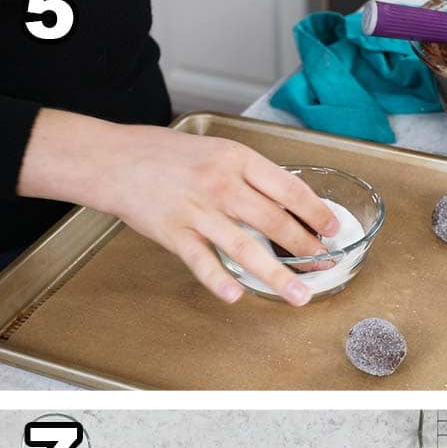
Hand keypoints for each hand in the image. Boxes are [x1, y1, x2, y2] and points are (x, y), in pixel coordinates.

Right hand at [17, 109, 338, 306]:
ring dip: (277, 274)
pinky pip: (201, 260)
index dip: (316, 212)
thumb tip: (291, 201)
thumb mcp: (218, 151)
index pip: (289, 189)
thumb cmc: (168, 156)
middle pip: (275, 221)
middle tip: (326, 265)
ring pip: (245, 246)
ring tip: (300, 295)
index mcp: (237, 160)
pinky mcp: (174, 232)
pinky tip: (236, 296)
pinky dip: (218, 280)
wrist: (113, 159)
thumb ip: (251, 176)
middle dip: (306, 248)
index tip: (332, 229)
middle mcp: (220, 184)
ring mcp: (197, 210)